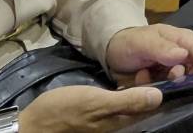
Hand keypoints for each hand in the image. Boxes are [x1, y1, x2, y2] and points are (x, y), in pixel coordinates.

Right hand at [19, 84, 161, 132]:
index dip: (158, 90)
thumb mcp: (97, 103)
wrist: (33, 124)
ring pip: (131, 105)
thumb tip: (158, 97)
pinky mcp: (98, 117)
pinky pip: (119, 105)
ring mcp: (107, 122)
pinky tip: (124, 83)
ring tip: (140, 71)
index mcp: (121, 124)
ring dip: (138, 89)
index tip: (156, 70)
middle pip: (142, 107)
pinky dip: (125, 93)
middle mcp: (117, 125)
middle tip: (147, 68)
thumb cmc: (65, 111)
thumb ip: (127, 101)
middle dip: (149, 88)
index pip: (151, 109)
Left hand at [105, 22, 192, 82]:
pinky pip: (168, 89)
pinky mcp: (166, 80)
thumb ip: (162, 48)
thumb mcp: (144, 41)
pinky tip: (142, 76)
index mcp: (185, 41)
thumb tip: (184, 55)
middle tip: (166, 74)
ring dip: (165, 82)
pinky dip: (153, 85)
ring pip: (183, 83)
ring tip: (146, 73)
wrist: (113, 50)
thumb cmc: (132, 41)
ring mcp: (176, 68)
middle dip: (184, 77)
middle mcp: (185, 55)